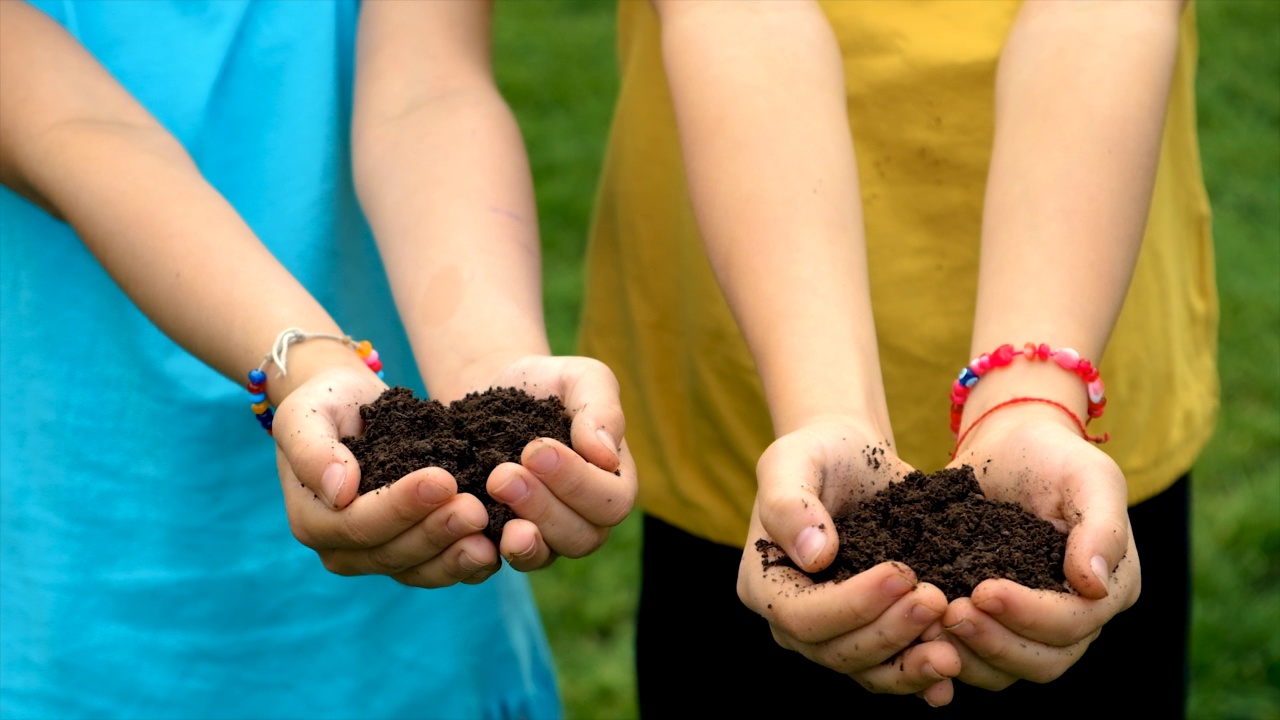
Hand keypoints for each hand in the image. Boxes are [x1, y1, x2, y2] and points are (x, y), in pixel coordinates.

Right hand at [273, 365, 501, 587]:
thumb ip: (312, 450)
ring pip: (420, 570)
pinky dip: (469, 564)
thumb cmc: (325, 403)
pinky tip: (499, 547)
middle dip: (437, 532)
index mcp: (313, 521)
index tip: (442, 479)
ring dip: (456, 556)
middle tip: (476, 508)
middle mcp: (344, 550)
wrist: (352, 404)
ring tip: (491, 536)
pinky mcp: (414, 555)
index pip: (359, 525)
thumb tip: (338, 490)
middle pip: (393, 554)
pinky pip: (441, 569)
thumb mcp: (307, 413)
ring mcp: (380, 557)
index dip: (401, 506)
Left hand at [480, 355, 636, 570]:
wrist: (494, 389)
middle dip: (543, 508)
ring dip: (520, 533)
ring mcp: (547, 534)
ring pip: (545, 555)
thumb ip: (602, 410)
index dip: (577, 483)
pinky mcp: (505, 539)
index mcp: (614, 481)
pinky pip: (501, 560)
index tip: (536, 448)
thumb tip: (606, 456)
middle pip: (581, 537)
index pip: (612, 503)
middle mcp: (586, 517)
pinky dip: (486, 547)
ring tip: (492, 493)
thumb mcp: (582, 378)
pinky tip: (470, 522)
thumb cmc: (548, 383)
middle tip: (503, 474)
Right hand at [737, 418, 960, 706]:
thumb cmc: (818, 453)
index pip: (801, 616)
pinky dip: (921, 677)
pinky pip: (891, 670)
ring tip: (952, 651)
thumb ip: (790, 503)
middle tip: (936, 600)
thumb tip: (814, 556)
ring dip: (909, 667)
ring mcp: (832, 634)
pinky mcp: (869, 635)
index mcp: (764, 584)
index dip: (851, 605)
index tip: (901, 574)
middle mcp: (792, 621)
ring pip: (866, 671)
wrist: (854, 460)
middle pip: (836, 651)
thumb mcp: (794, 460)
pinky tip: (953, 674)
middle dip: (889, 632)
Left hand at [941, 405, 1140, 689]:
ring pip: (1007, 669)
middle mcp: (1074, 618)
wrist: (1010, 445)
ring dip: (968, 655)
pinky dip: (948, 651)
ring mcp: (1031, 626)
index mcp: (1110, 590)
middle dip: (995, 643)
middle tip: (949, 614)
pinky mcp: (991, 622)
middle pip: (1044, 662)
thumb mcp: (1089, 477)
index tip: (982, 590)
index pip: (1074, 623)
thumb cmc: (1055, 456)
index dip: (1030, 614)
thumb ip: (1102, 528)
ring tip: (929, 626)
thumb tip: (1095, 585)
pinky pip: (974, 656)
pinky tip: (917, 635)